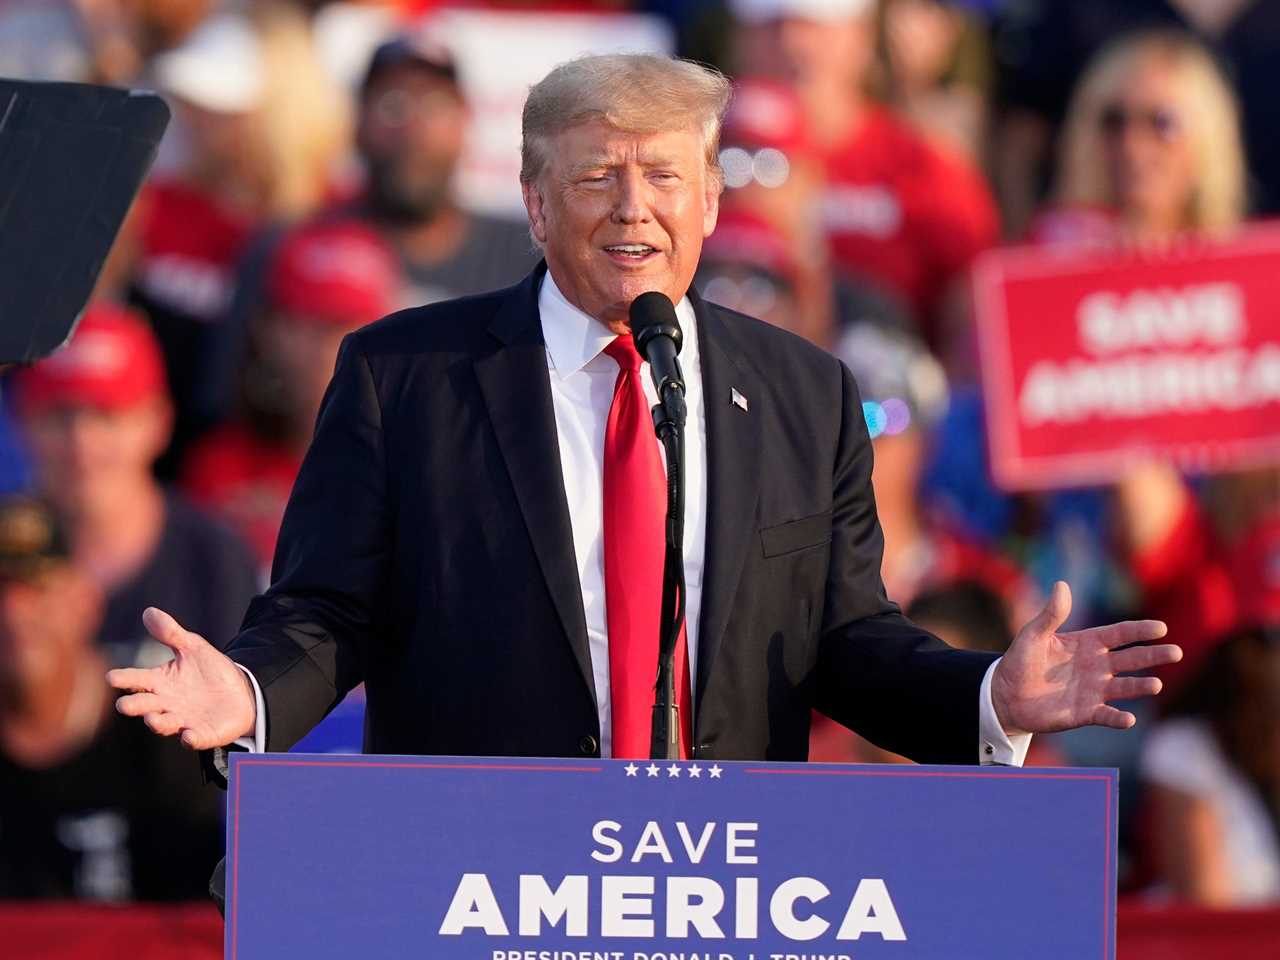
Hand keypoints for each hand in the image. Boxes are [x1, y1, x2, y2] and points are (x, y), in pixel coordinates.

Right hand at [107, 607, 255, 749]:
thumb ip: (171, 633)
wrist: (241, 692)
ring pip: (164, 724)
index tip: (112, 677)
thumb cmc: (210, 671)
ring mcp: (183, 720)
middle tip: (125, 704)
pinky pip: (194, 738)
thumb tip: (148, 611)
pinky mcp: (202, 733)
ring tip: (153, 719)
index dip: (124, 678)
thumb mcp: (192, 647)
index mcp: (160, 682)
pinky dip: (191, 739)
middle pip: (144, 705)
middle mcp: (166, 704)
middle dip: (134, 705)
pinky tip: (188, 736)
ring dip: (158, 723)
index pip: (136, 679)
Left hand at [991, 582, 1181, 734]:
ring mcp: (1094, 690)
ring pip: (1125, 687)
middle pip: (1131, 659)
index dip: (1139, 631)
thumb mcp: (1033, 634)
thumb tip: (1062, 584)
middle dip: (1153, 656)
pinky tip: (1129, 719)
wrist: (1007, 695)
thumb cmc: (1020, 661)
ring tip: (1155, 685)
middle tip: (1176, 652)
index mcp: (1087, 643)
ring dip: (1141, 686)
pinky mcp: (1086, 713)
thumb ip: (1051, 614)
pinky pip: (1107, 715)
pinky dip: (1118, 718)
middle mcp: (1097, 666)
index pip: (1119, 634)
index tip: (1161, 628)